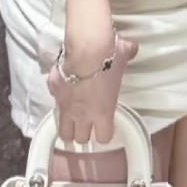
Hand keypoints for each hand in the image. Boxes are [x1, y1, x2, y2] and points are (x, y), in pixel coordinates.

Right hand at [46, 29, 138, 145]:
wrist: (85, 48)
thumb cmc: (107, 57)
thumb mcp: (122, 57)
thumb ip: (127, 55)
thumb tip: (132, 48)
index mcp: (103, 112)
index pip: (104, 137)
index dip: (104, 133)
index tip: (105, 127)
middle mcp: (83, 113)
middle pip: (81, 138)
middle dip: (84, 133)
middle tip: (86, 125)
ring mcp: (66, 104)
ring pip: (63, 131)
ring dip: (68, 127)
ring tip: (71, 122)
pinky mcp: (54, 90)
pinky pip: (54, 100)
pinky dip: (58, 98)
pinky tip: (62, 93)